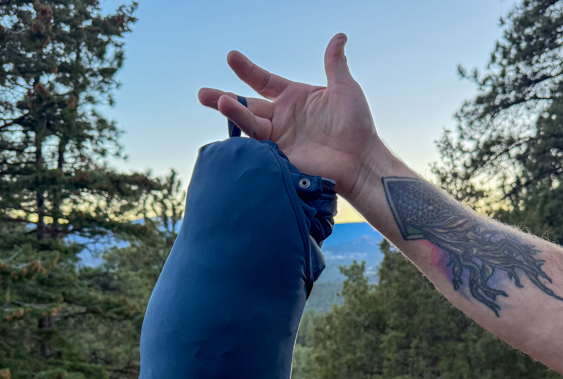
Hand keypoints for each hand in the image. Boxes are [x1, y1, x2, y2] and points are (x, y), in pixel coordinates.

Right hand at [198, 33, 382, 198]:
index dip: (247, 70)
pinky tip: (233, 131)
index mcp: (294, 97)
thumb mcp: (345, 88)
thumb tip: (339, 36)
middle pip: (248, 105)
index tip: (231, 57)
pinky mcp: (280, 157)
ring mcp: (280, 139)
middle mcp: (282, 117)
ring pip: (250, 124)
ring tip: (219, 103)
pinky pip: (258, 148)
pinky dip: (245, 141)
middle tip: (203, 94)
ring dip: (234, 114)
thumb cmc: (356, 125)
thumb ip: (335, 63)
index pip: (263, 81)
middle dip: (225, 100)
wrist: (360, 158)